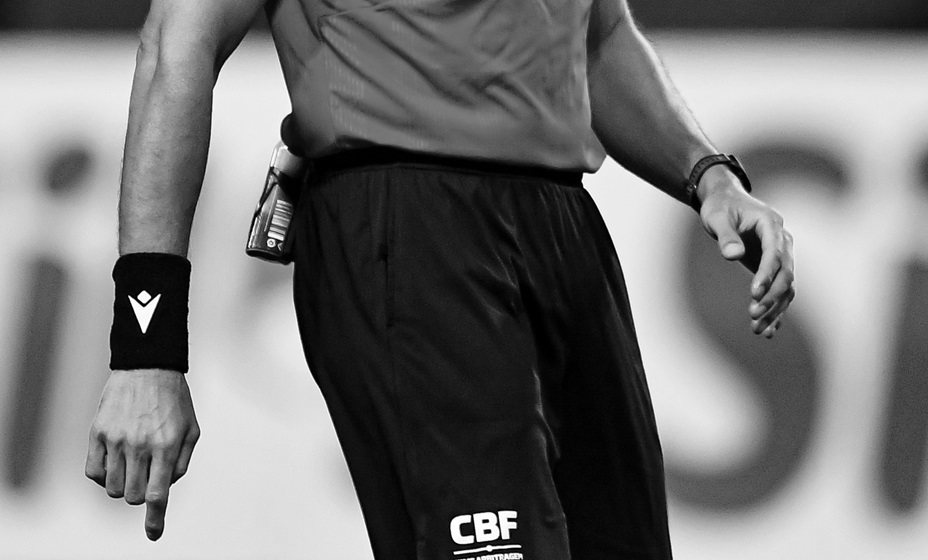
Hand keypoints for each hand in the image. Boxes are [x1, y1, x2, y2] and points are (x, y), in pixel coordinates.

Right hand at [85, 369, 199, 540]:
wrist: (148, 367)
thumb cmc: (175, 400)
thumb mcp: (191, 430)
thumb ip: (181, 463)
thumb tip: (164, 488)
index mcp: (166, 445)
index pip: (157, 494)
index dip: (155, 519)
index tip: (153, 535)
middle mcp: (139, 445)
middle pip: (131, 496)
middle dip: (140, 495)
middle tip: (146, 477)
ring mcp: (116, 439)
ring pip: (112, 488)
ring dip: (123, 485)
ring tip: (132, 465)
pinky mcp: (97, 433)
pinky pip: (93, 472)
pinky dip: (103, 476)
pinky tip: (115, 462)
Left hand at [697, 173, 794, 337]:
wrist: (726, 201)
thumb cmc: (720, 207)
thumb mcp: (717, 217)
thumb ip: (726, 236)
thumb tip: (733, 255)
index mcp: (771, 224)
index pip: (774, 253)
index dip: (766, 274)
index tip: (754, 293)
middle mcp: (782, 240)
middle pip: (786, 272)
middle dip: (771, 295)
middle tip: (753, 314)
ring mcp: (780, 254)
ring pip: (786, 286)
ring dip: (774, 308)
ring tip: (757, 329)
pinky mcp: (773, 266)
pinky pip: (780, 290)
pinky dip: (776, 310)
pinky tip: (767, 330)